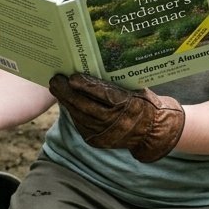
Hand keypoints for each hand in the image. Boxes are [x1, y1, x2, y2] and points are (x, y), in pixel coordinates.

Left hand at [49, 72, 184, 162]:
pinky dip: (73, 112)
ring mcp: (106, 134)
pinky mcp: (98, 141)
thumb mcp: (136, 90)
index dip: (87, 86)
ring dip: (67, 102)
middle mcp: (117, 123)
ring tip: (57, 88)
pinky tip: (66, 101)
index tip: (72, 77)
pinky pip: (81, 124)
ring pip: (81, 116)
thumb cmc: (143, 104)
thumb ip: (116, 83)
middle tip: (55, 80)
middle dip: (69, 93)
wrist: (152, 132)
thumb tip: (92, 67)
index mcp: (130, 106)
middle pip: (87, 107)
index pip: (105, 95)